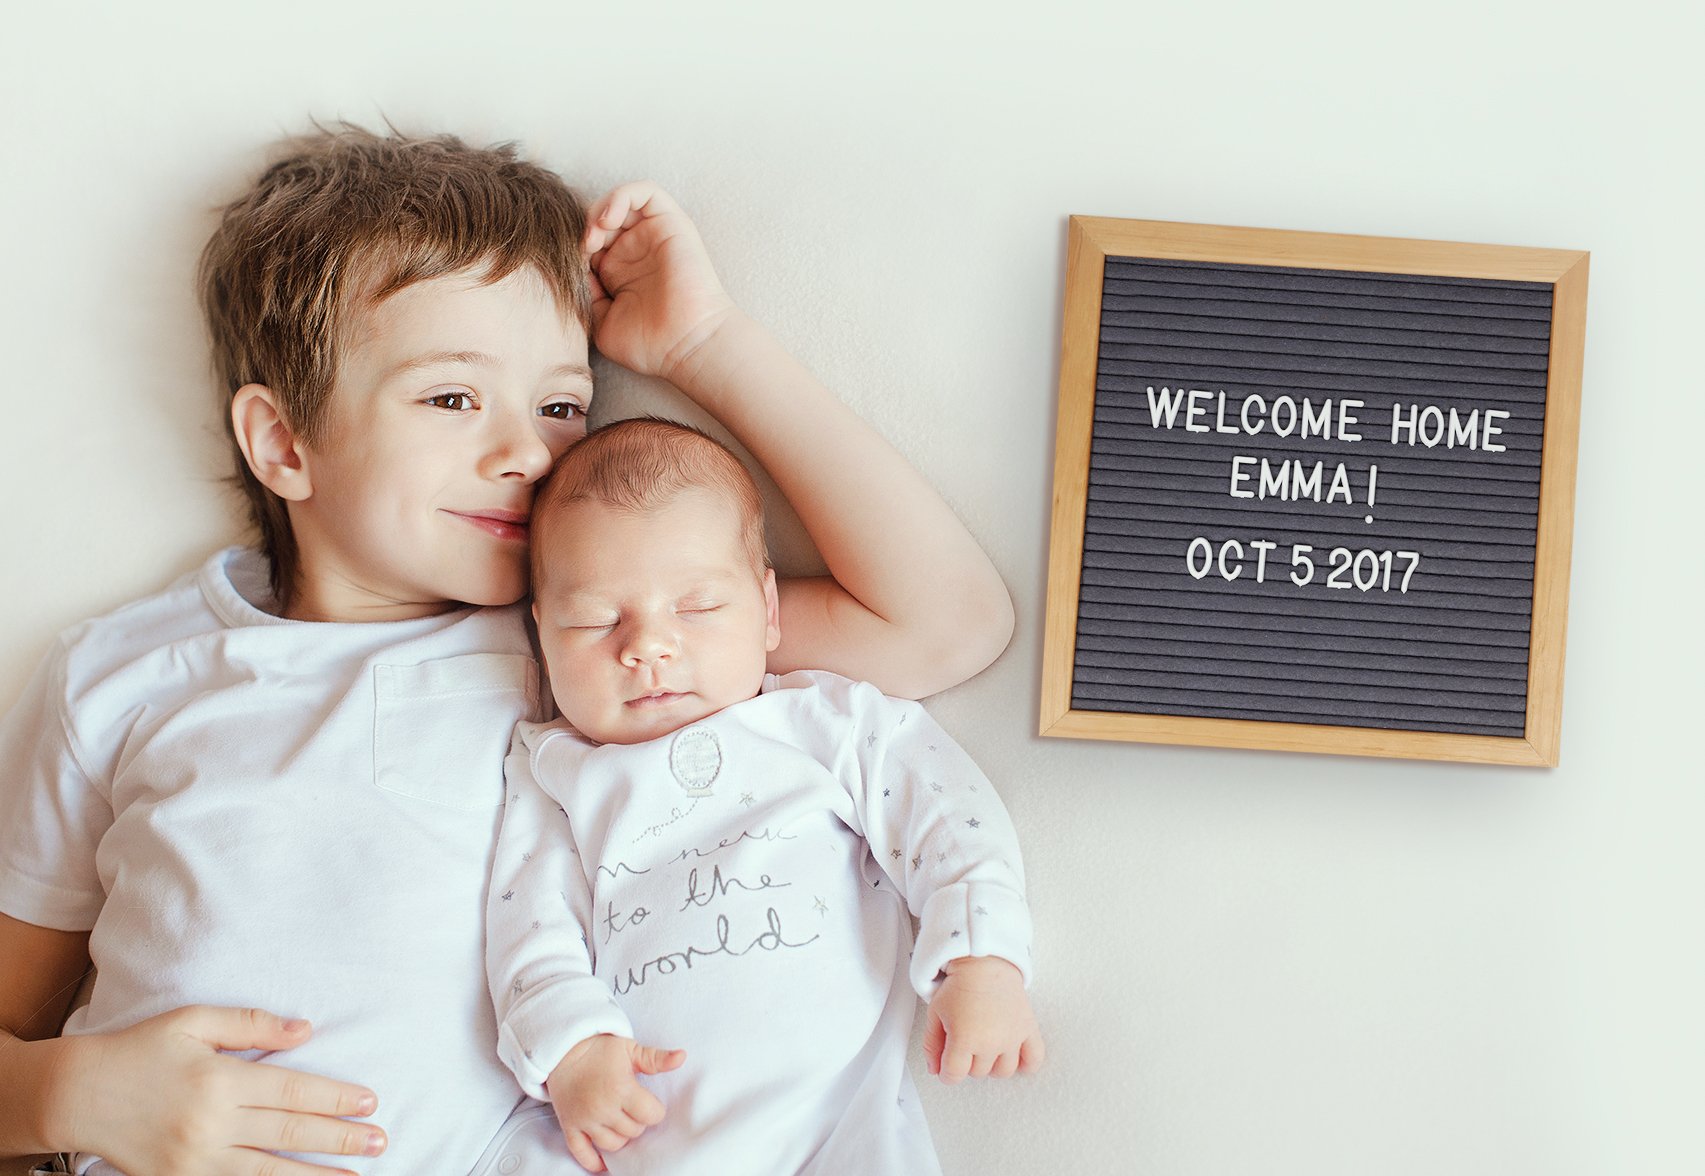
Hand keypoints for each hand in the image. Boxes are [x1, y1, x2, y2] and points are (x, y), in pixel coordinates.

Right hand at [59, 1006, 383, 1174]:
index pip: (294, 1091)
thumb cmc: (140, 1050)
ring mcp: (195, 1159)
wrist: (77, 1095)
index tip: (371, 1102)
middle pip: (290, 1132)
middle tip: (381, 1141)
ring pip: (269, 1172)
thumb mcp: (193, 1021)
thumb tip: (306, 1030)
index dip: (336, 1097)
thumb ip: (252, 1024)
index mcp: (221, 1079)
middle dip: (340, 1139)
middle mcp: (212, 1123)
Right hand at [544, 1033, 685, 1171]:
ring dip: (621, 1136)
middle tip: (633, 1108)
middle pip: (634, 1131)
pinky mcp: (570, 1127)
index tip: (650, 1103)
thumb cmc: (600, 1048)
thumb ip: (656, 1058)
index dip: (655, 1110)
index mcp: (621, 1089)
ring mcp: (585, 1120)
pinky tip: (605, 1161)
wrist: (563, 1049)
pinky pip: (582, 1154)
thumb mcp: (630, 1049)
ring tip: (620, 1121)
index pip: (651, 1116)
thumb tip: (682, 1057)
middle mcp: (603, 1108)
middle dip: (638, 1121)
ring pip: (613, 1145)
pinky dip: (594, 1161)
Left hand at [582, 182, 737, 383]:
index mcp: (619, 271)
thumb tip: (570, 268)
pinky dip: (621, 197)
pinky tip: (608, 220)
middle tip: (581, 250)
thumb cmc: (649, 344)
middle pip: (600, 219)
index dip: (573, 246)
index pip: (588, 242)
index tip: (568, 266)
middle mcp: (637, 251)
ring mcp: (654, 236)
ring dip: (599, 211)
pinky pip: (645, 192)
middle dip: (583, 228)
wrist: (685, 346)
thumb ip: (585, 293)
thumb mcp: (600, 321)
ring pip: (620, 202)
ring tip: (594, 235)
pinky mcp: (672, 224)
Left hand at [923, 956, 1044, 1084]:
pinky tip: (1014, 1056)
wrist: (985, 962)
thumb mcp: (935, 1013)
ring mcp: (1012, 1038)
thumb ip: (931, 1045)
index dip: (947, 1073)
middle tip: (964, 1043)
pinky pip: (1034, 1059)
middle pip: (977, 1073)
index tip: (947, 1067)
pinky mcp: (1028, 1029)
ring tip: (986, 1049)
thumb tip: (935, 1069)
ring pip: (1003, 1071)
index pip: (954, 1075)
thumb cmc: (959, 984)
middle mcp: (990, 1042)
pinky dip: (1027, 1064)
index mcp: (964, 1039)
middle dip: (967, 1063)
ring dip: (992, 1064)